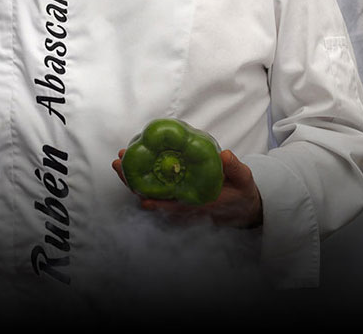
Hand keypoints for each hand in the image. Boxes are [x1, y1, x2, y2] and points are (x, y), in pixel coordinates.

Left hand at [112, 147, 262, 228]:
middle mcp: (185, 206)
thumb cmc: (241, 192)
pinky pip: (154, 188)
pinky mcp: (176, 195)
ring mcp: (178, 201)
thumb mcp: (243, 179)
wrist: (242, 206)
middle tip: (119, 164)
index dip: (159, 205)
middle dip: (134, 184)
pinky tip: (132, 163)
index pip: (176, 207)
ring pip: (150, 193)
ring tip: (119, 160)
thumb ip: (235, 168)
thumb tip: (225, 154)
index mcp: (200, 204)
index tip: (143, 199)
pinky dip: (142, 177)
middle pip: (154, 198)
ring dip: (133, 179)